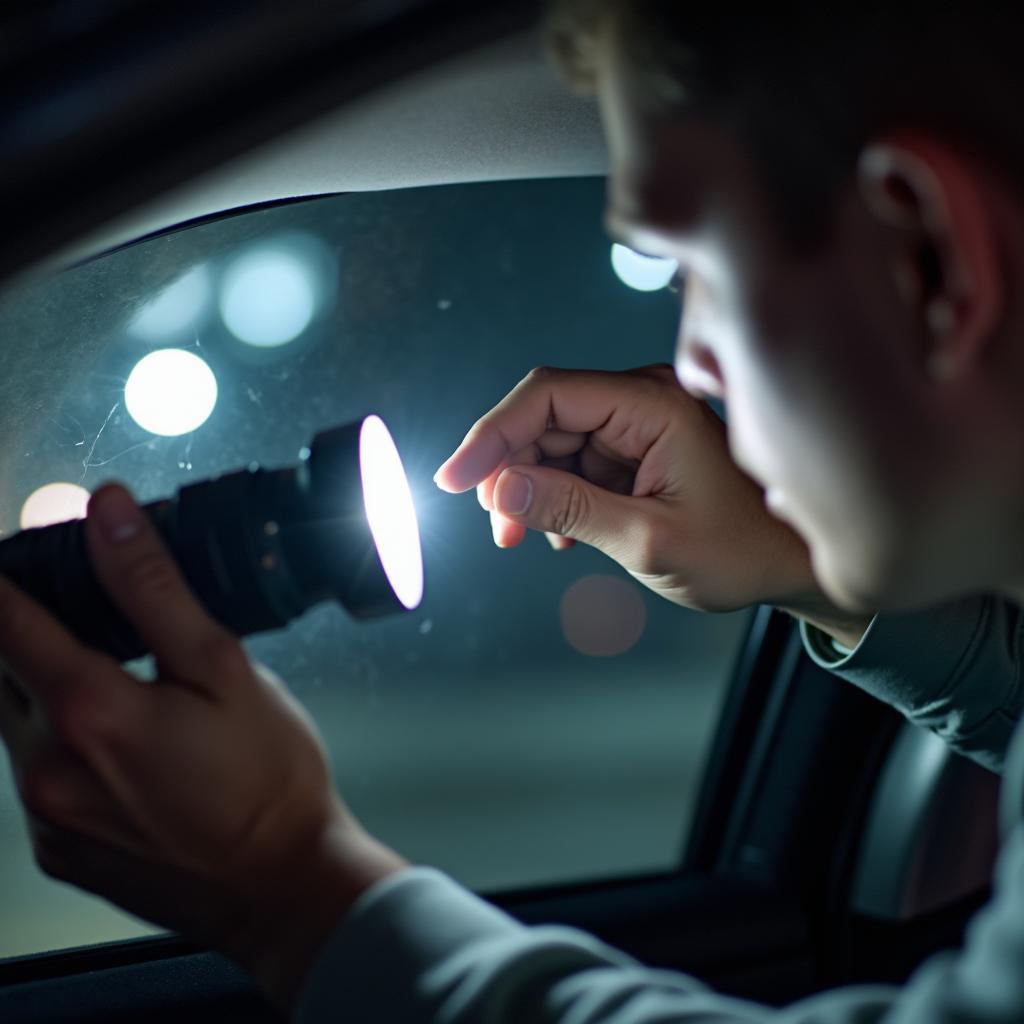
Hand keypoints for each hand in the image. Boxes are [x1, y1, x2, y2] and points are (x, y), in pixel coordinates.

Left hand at [0, 484, 404, 1007]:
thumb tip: (108, 513)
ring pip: (18, 723)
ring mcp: (47, 817)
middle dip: (35, 633)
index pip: (3, 617)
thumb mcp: (224, 666)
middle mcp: (48, 767)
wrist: (282, 884)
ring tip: (127, 688)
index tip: (17, 555)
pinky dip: (66, 744)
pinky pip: (37, 775)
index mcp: (89, 710)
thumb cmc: (269, 779)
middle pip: (3, 669)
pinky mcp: (57, 850)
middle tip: (100, 624)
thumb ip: (153, 586)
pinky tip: (130, 748)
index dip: (3, 575)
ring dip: (52, 690)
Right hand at [435, 365, 870, 640]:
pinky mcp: (634, 450)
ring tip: (520, 535)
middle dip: (507, 468)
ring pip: (552, 442)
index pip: (547, 395)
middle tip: (496, 523)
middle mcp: (642, 402)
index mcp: (653, 405)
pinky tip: (559, 534)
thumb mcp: (648, 539)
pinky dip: (553, 496)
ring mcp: (637, 425)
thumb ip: (570, 509)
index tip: (455, 478)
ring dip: (527, 488)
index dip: (491, 434)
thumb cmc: (741, 551)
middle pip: (543, 416)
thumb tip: (498, 487)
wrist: (788, 564)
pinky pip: (573, 462)